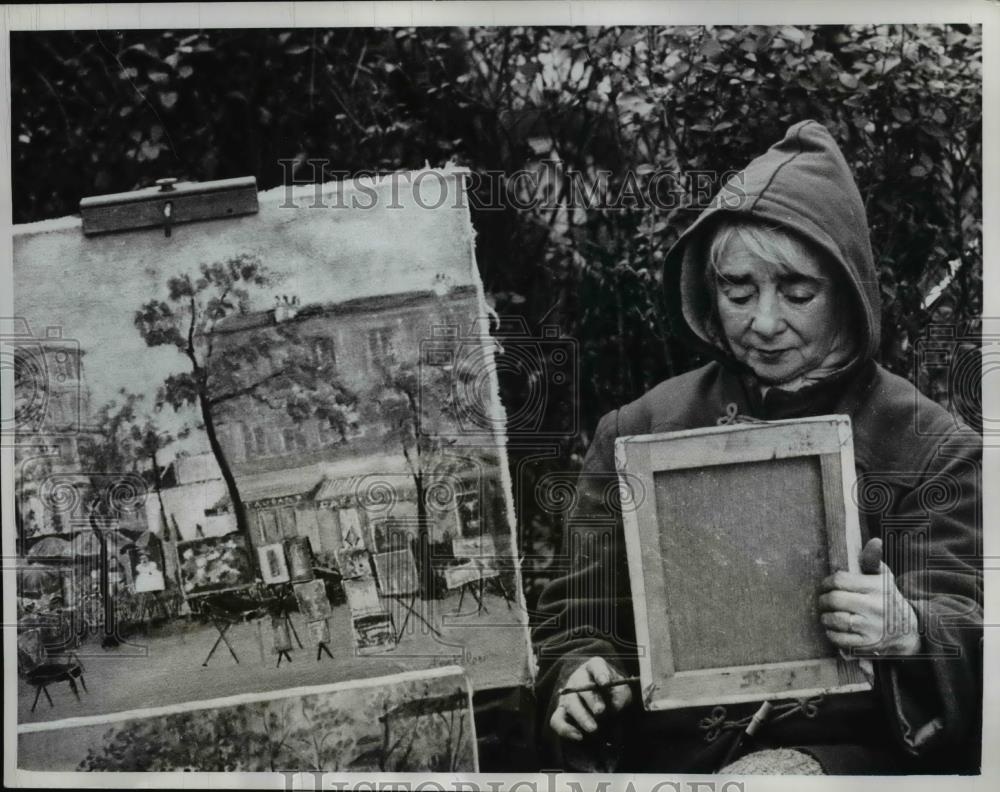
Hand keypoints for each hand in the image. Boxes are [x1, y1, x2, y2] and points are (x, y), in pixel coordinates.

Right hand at [550, 657, 632, 740]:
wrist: (605, 703)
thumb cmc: (614, 693)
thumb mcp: (623, 691)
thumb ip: (620, 697)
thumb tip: (613, 707)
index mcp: (594, 668)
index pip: (596, 666)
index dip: (600, 673)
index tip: (605, 683)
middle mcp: (578, 679)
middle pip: (580, 686)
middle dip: (591, 700)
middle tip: (601, 711)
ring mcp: (568, 696)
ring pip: (570, 704)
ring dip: (581, 716)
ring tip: (594, 729)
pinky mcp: (561, 712)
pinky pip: (557, 720)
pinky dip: (566, 729)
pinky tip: (579, 737)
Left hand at [818, 538, 921, 656]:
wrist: (908, 630)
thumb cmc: (887, 598)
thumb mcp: (883, 577)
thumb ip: (873, 559)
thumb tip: (874, 540)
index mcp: (876, 587)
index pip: (840, 580)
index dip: (827, 582)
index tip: (826, 585)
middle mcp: (875, 607)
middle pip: (835, 600)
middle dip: (823, 600)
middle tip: (823, 600)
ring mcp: (871, 628)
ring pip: (835, 620)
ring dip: (825, 617)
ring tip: (826, 614)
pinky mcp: (868, 645)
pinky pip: (839, 639)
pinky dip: (831, 633)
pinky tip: (833, 628)